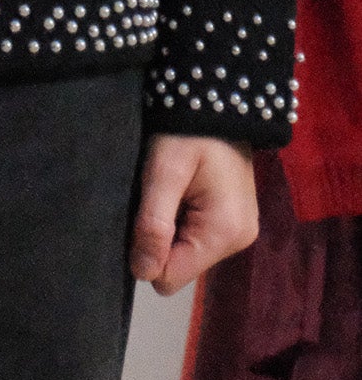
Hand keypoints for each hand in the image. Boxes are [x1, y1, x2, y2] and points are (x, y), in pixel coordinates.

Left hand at [129, 134, 258, 294]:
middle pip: (179, 267)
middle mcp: (238, 241)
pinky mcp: (233, 222)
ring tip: (168, 193)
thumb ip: (153, 224)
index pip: (171, 277)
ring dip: (168, 230)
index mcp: (224, 233)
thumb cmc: (188, 132)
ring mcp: (238, 233)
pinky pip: (195, 239)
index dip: (147, 253)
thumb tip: (142, 273)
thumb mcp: (163, 173)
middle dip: (158, 241)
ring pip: (185, 254)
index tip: (141, 217)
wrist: (218, 101)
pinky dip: (180, 221)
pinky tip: (179, 194)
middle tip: (155, 199)